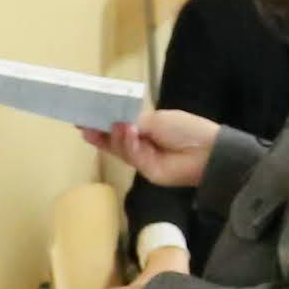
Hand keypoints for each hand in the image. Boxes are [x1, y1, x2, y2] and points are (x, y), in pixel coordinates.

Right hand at [91, 109, 220, 185]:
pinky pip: (132, 156)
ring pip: (120, 148)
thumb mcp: (156, 120)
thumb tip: (114, 122)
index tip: (85, 117)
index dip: (103, 123)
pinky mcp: (145, 171)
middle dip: (99, 132)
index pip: (119, 126)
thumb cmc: (185, 129)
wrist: (205, 152)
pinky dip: (129, 143)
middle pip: (114, 140)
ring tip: (114, 123)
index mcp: (146, 128)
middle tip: (83, 125)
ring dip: (116, 136)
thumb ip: (134, 122)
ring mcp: (142, 159)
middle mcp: (142, 144)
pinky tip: (129, 131)